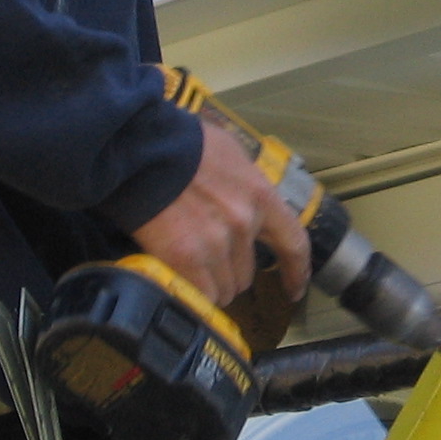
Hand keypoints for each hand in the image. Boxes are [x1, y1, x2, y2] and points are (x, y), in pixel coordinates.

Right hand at [132, 122, 309, 305]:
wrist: (144, 148)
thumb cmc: (183, 144)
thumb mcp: (232, 156)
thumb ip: (247, 187)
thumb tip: (248, 202)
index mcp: (260, 196)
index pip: (293, 243)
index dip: (296, 271)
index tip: (295, 288)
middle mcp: (243, 224)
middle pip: (247, 273)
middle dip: (229, 271)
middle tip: (204, 257)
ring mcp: (215, 244)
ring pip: (223, 288)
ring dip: (208, 284)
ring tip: (185, 263)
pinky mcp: (185, 259)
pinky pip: (199, 295)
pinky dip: (189, 293)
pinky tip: (176, 279)